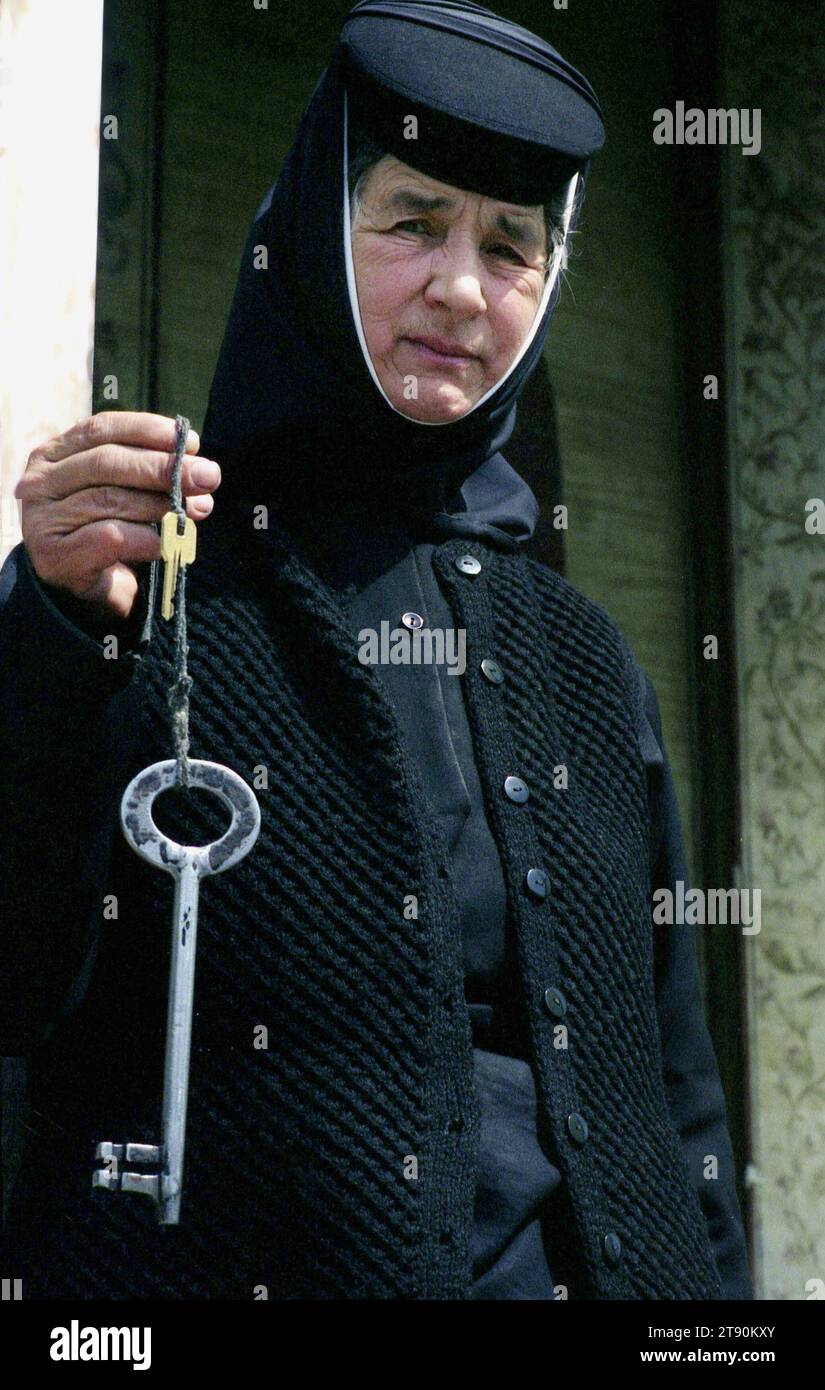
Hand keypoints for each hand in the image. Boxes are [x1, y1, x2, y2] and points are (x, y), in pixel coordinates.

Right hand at [15, 412, 220, 620]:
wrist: (80, 591)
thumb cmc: (106, 532)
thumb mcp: (126, 493)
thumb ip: (151, 476)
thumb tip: (200, 471)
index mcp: (55, 453)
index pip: (102, 428)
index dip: (148, 430)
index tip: (190, 440)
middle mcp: (40, 481)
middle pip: (106, 462)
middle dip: (163, 468)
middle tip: (207, 476)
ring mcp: (41, 519)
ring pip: (108, 499)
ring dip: (158, 504)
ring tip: (193, 510)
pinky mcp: (53, 555)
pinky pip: (107, 538)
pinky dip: (144, 538)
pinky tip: (165, 544)